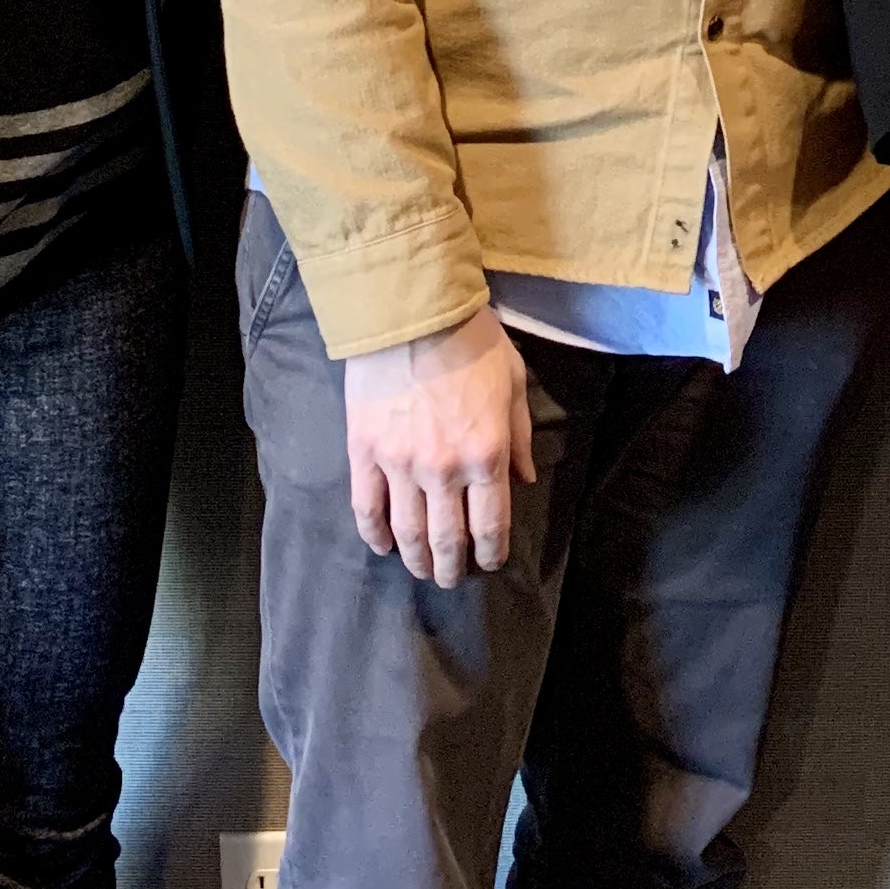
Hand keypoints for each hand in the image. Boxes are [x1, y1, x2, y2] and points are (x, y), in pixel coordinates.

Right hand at [342, 300, 537, 584]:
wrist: (412, 310)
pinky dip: (374, 535)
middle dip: (453, 567)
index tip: (489, 563)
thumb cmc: (472, 341)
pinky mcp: (364, 452)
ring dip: (416, 560)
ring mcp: (399, 464)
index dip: (491, 554)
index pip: (491, 526)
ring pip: (406, 532)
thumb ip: (519, 437)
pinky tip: (382, 547)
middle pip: (447, 539)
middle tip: (453, 578)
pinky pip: (367, 508)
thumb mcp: (513, 383)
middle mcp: (443, 470)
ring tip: (422, 570)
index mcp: (486, 455)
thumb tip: (525, 481)